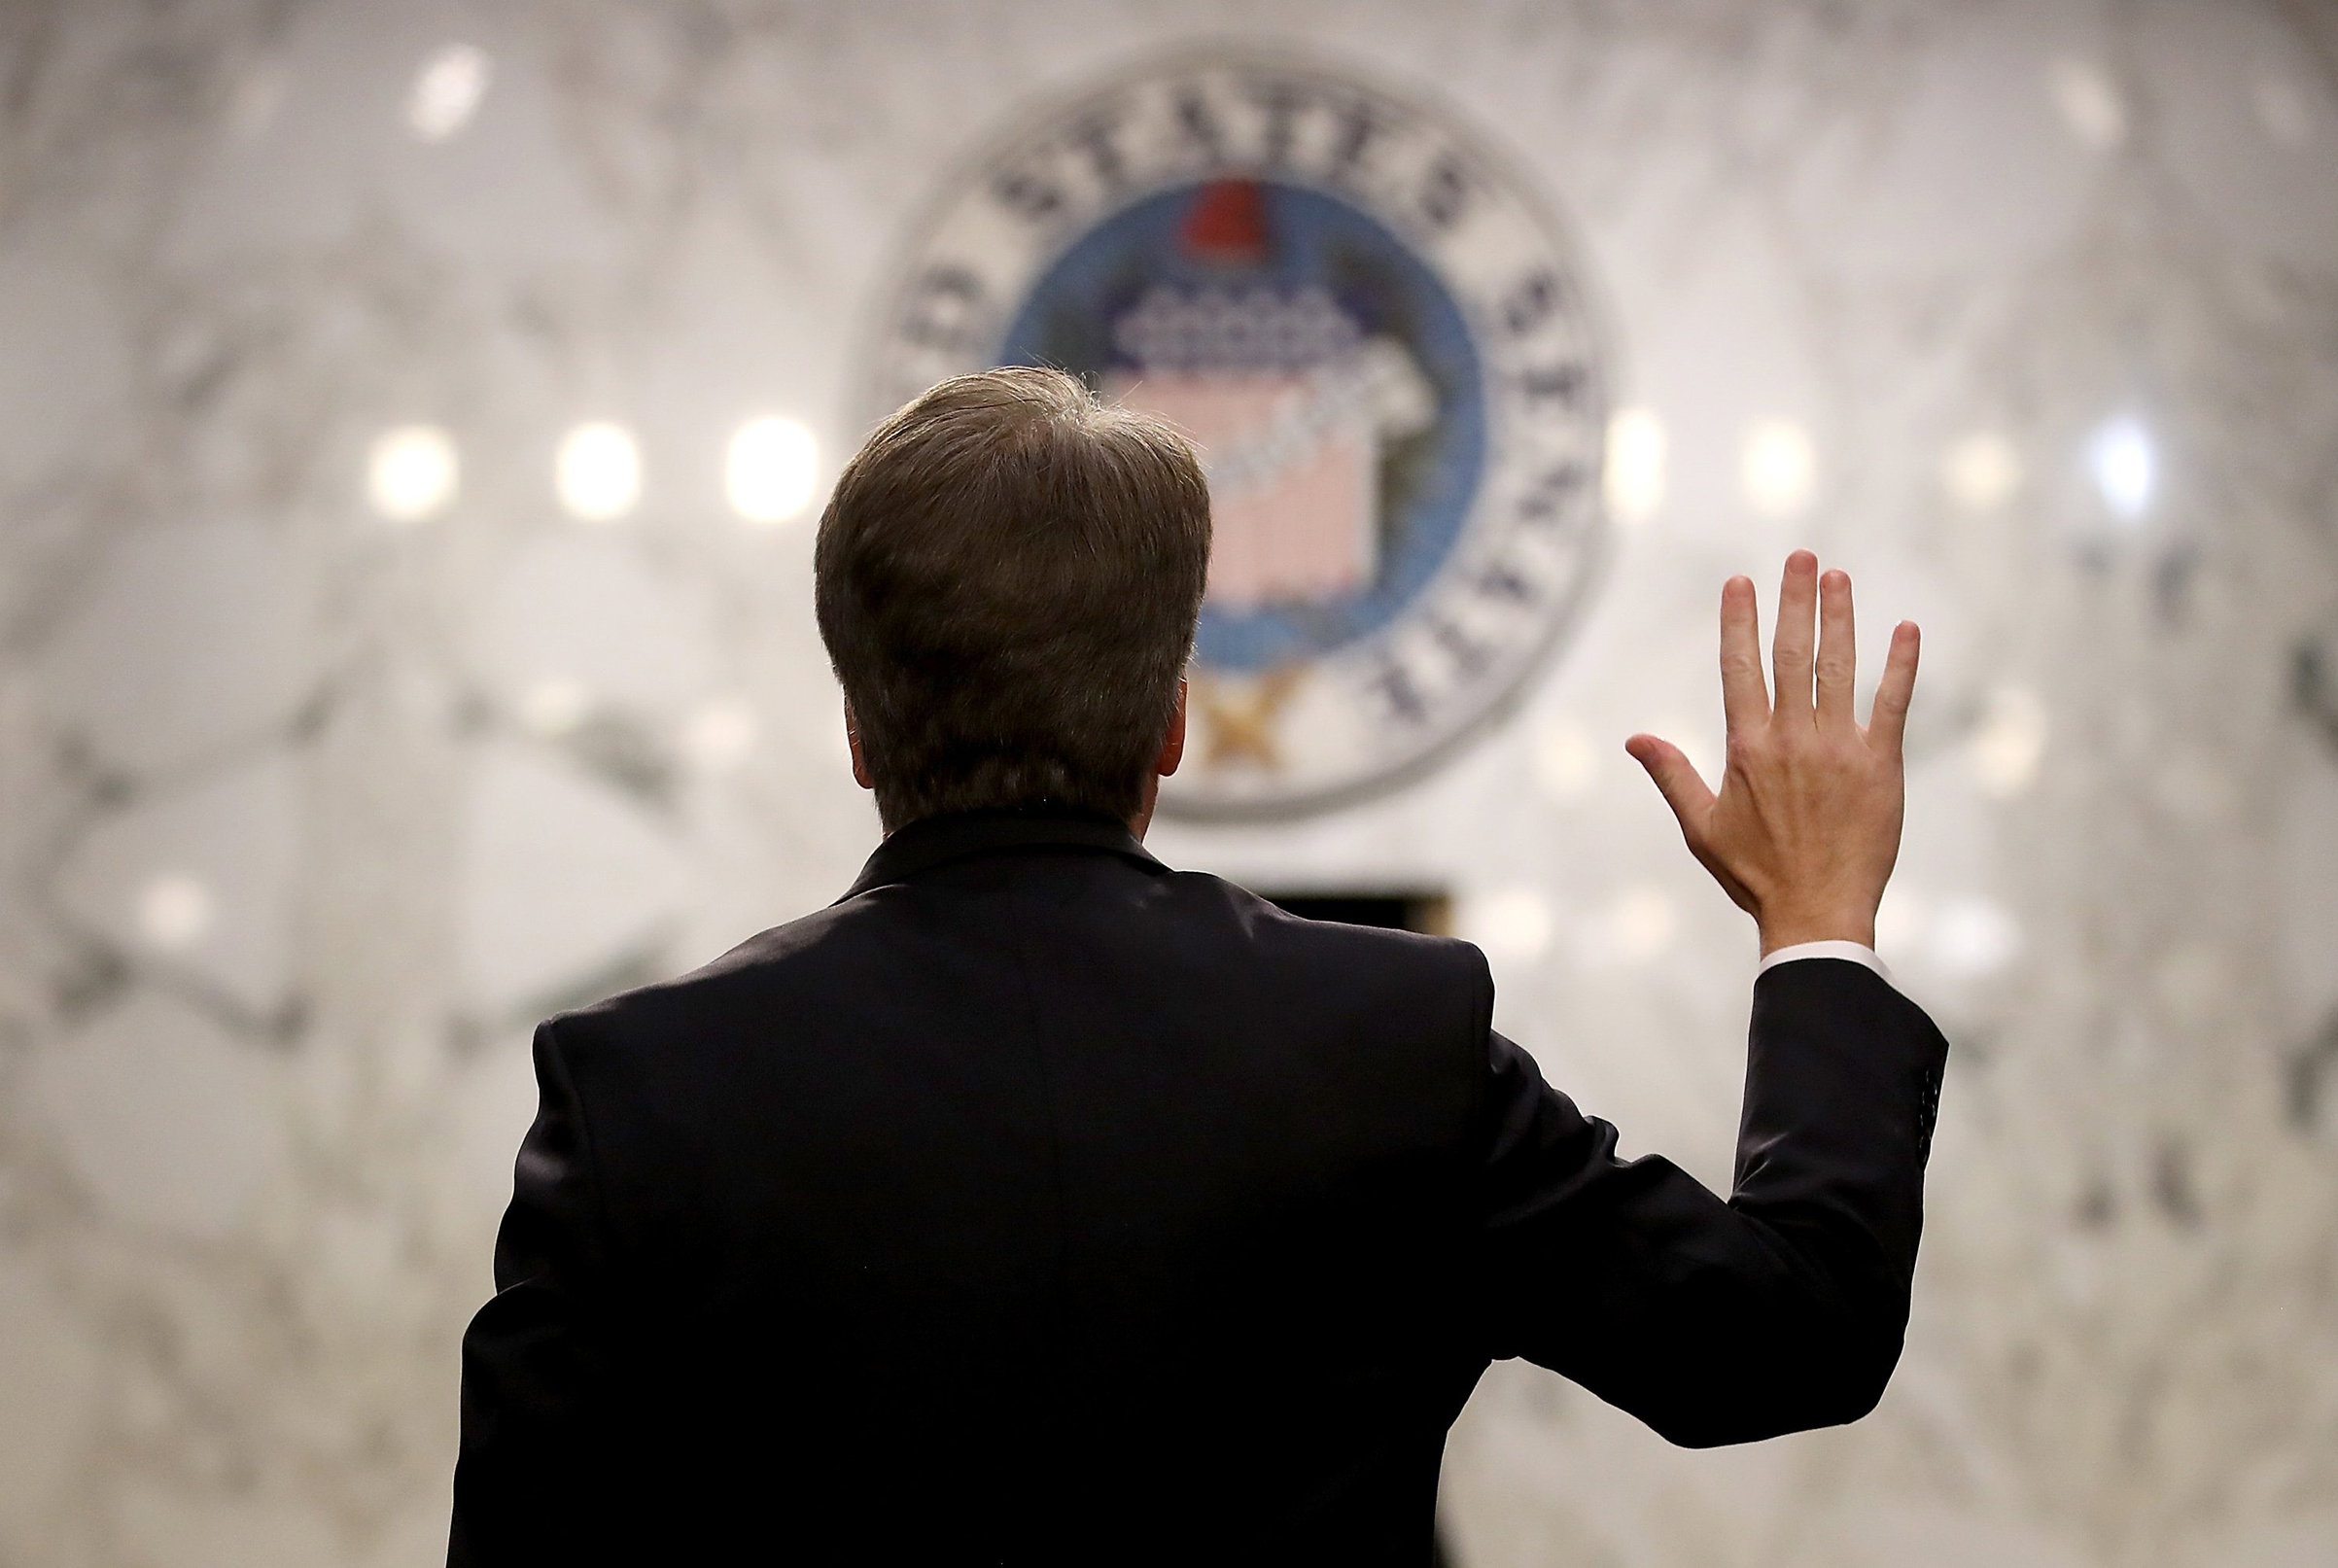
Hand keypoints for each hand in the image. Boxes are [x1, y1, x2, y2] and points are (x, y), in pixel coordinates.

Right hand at [1626, 552, 1918, 954]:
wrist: (1816, 913)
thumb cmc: (1754, 875)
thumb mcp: (1701, 826)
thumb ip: (1671, 775)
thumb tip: (1633, 740)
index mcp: (1747, 749)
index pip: (1740, 668)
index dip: (1740, 620)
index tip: (1740, 581)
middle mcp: (1791, 739)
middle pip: (1792, 653)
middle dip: (1794, 600)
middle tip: (1800, 555)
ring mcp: (1838, 748)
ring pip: (1838, 668)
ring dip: (1840, 617)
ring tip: (1839, 576)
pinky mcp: (1880, 765)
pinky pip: (1893, 704)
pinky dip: (1900, 665)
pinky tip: (1906, 630)